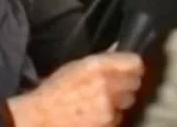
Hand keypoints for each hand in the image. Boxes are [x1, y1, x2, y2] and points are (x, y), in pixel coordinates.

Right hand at [7, 52, 143, 125]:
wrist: (41, 117)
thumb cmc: (55, 90)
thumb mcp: (76, 66)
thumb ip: (101, 61)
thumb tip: (117, 56)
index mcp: (97, 66)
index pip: (134, 63)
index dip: (134, 65)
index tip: (132, 68)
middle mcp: (106, 85)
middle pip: (135, 83)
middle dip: (127, 84)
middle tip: (116, 86)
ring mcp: (108, 107)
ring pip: (128, 102)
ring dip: (120, 101)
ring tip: (102, 101)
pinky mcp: (108, 124)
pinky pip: (119, 118)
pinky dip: (112, 116)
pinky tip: (97, 114)